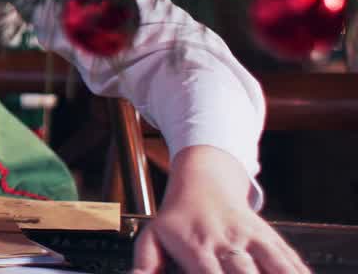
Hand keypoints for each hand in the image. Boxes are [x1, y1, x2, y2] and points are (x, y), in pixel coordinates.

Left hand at [132, 145, 308, 273]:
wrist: (204, 179)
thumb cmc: (177, 216)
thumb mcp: (152, 235)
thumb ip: (146, 263)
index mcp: (196, 246)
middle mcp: (226, 242)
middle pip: (245, 273)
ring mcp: (251, 238)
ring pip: (274, 264)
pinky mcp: (270, 237)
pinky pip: (289, 258)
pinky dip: (298, 269)